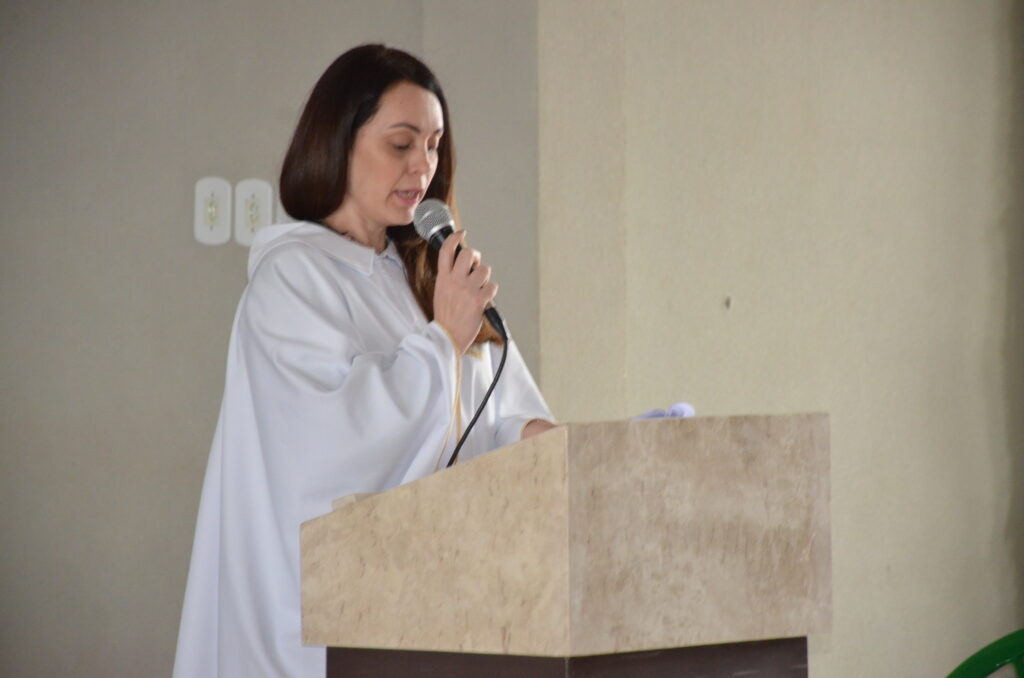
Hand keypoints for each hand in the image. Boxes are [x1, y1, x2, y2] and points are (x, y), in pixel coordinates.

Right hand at [433, 231, 497, 353]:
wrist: (447, 337)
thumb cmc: (446, 316)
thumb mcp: (441, 292)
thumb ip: (449, 277)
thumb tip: (464, 266)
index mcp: (443, 278)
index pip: (446, 251)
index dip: (454, 238)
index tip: (461, 233)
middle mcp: (454, 281)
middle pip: (468, 253)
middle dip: (475, 256)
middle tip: (475, 264)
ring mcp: (467, 290)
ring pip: (484, 269)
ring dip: (485, 277)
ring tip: (479, 288)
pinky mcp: (478, 300)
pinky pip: (492, 286)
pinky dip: (491, 292)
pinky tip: (484, 299)